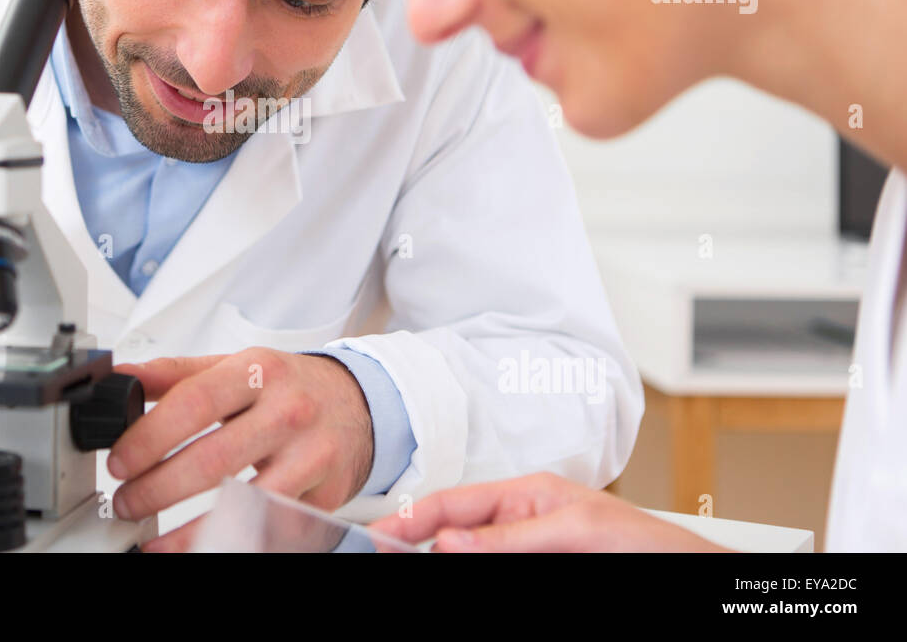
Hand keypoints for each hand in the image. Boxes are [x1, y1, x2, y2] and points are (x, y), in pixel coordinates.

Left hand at [108, 349, 374, 551]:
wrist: (359, 404)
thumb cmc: (289, 387)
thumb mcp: (236, 365)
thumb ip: (177, 373)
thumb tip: (122, 376)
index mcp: (259, 371)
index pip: (193, 403)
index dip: (149, 437)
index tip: (119, 462)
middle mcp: (288, 411)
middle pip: (212, 460)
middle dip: (157, 489)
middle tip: (127, 502)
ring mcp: (310, 457)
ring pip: (244, 505)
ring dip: (189, 531)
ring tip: (154, 539)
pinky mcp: (323, 498)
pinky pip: (271, 529)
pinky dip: (232, 541)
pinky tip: (201, 546)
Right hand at [369, 471, 728, 551]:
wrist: (682, 569)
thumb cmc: (641, 540)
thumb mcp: (571, 531)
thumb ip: (510, 535)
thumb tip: (453, 540)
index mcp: (526, 494)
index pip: (456, 503)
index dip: (414, 517)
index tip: (382, 535)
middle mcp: (521, 522)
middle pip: (455, 532)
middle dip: (422, 541)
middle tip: (390, 555)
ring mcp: (526, 549)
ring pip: (470, 553)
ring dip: (444, 555)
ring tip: (414, 559)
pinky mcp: (535, 568)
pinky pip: (492, 564)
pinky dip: (468, 565)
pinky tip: (454, 567)